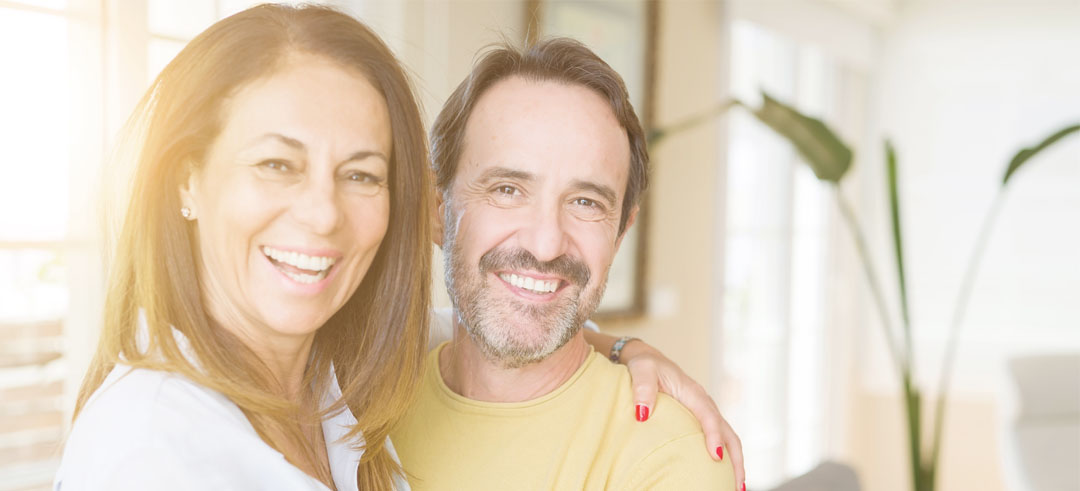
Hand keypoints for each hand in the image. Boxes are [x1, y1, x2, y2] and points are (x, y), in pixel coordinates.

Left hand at [620, 340, 744, 489]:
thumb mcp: (641, 370)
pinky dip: (727, 455)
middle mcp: (705, 403)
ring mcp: (705, 412)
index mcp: (693, 393)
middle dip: (736, 458)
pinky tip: (722, 473)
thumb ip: (642, 389)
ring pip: (729, 438)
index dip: (714, 436)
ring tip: (736, 486)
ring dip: (735, 461)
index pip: (709, 416)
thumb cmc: (645, 366)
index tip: (715, 456)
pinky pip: (719, 438)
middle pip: (729, 433)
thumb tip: (642, 414)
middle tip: (736, 484)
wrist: (648, 360)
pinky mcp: (701, 419)